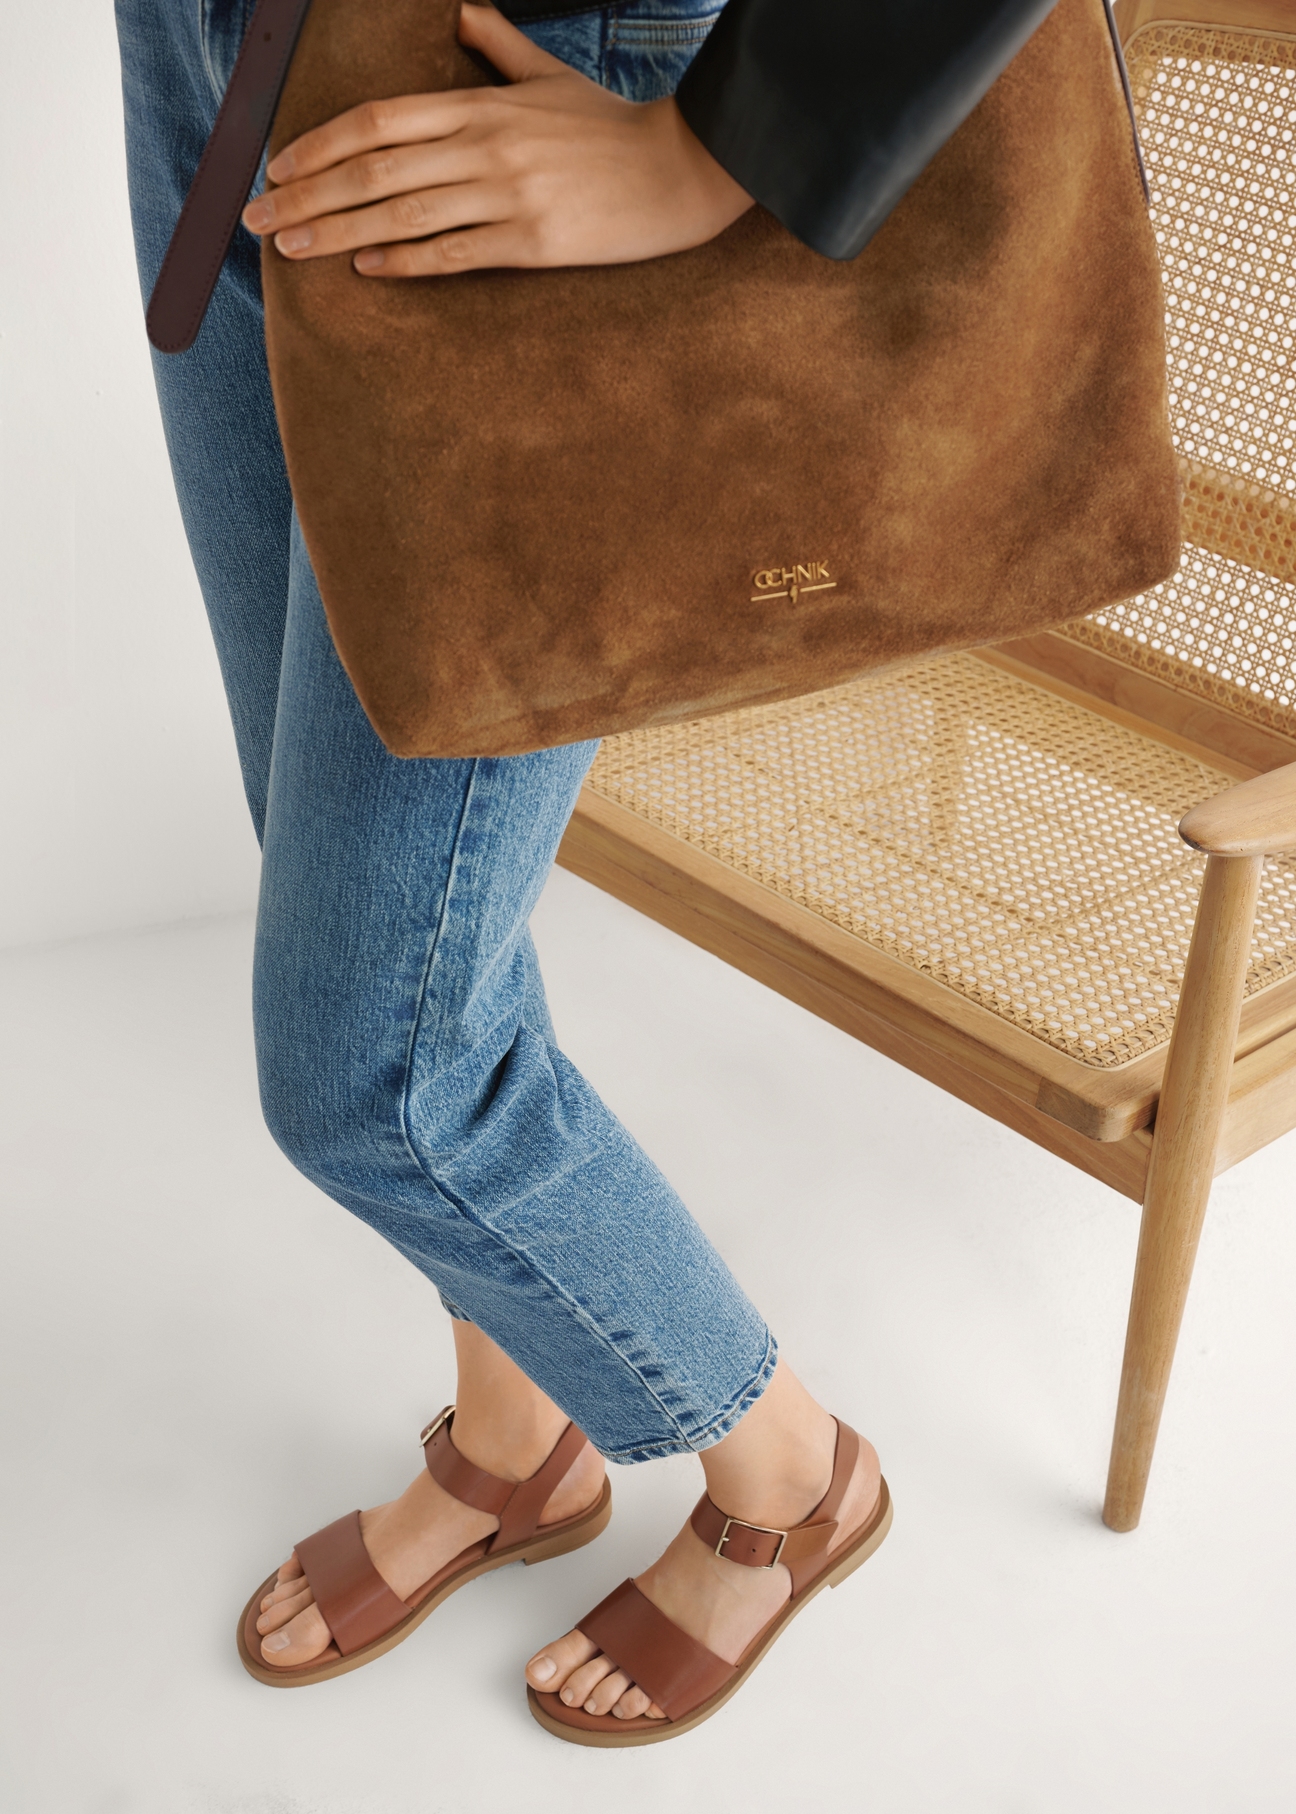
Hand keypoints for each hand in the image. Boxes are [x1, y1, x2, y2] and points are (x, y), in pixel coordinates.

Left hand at [240, 3, 752, 276]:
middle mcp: (484, 147)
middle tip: (257, 219)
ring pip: (401, 214)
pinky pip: (454, 253)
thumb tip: (458, 10)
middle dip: (305, 195)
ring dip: (335, 232)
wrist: (681, 171)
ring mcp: (507, 195)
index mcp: (480, 105)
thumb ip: (496, 45)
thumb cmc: (610, 128)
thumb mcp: (548, 75)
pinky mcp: (532, 241)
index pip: (378, 120)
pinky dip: (405, 261)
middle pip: (373, 170)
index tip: (279, 167)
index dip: (319, 143)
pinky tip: (366, 267)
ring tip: (291, 249)